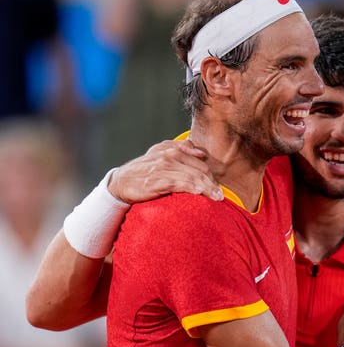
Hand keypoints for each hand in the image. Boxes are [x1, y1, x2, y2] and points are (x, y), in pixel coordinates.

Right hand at [108, 140, 222, 203]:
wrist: (120, 182)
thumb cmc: (143, 170)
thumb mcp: (159, 153)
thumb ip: (180, 148)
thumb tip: (201, 153)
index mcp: (172, 149)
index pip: (200, 164)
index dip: (211, 176)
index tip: (218, 188)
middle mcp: (168, 156)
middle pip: (199, 171)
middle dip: (212, 184)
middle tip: (221, 196)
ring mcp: (162, 168)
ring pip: (192, 177)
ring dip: (207, 188)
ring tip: (216, 198)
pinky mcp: (156, 181)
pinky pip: (179, 184)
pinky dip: (192, 188)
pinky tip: (200, 193)